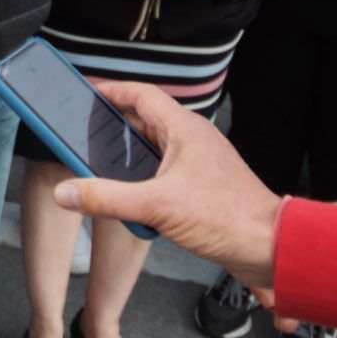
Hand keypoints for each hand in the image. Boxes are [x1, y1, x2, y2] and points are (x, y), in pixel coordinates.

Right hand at [48, 81, 284, 290]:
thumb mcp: (157, 206)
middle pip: (144, 121)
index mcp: (185, 130)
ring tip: (100, 165)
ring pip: (154, 149)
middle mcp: (192, 141)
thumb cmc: (228, 217)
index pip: (142, 95)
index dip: (111, 90)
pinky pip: (163, 173)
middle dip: (113, 126)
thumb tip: (67, 192)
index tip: (86, 92)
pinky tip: (129, 198)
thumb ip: (107, 197)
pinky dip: (142, 180)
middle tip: (84, 132)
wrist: (269, 247)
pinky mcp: (201, 187)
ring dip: (128, 155)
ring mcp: (198, 164)